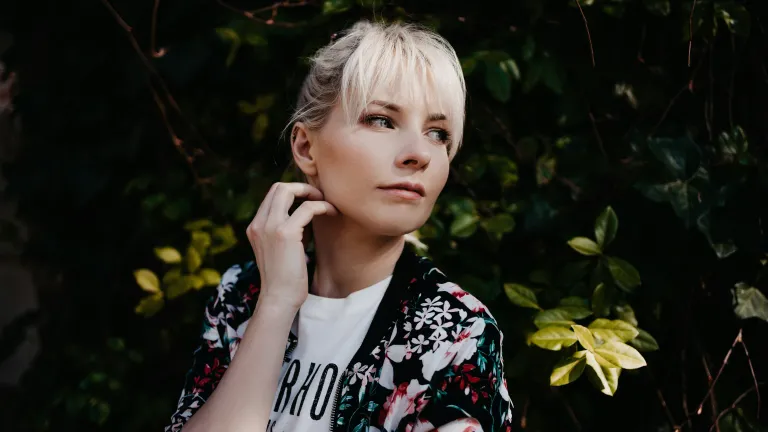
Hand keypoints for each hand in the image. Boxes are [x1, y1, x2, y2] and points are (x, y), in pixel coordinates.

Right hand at [246, 182, 337, 310]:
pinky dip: (322, 206)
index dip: (293, 192)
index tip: (310, 200)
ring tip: (327, 204)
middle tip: (319, 197)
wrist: (279, 299)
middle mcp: (258, 224)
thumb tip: (306, 213)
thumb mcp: (280, 249)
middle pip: (278, 187)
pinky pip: (307, 207)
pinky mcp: (285, 233)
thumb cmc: (285, 278)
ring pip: (287, 190)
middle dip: (301, 187)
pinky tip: (332, 213)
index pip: (272, 195)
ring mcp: (269, 227)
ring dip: (311, 193)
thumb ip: (286, 229)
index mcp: (255, 227)